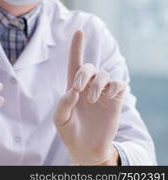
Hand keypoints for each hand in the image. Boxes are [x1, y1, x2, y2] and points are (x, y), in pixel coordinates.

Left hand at [53, 31, 125, 164]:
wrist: (85, 148)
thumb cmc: (70, 131)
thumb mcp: (60, 119)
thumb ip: (63, 103)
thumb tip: (74, 90)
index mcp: (73, 87)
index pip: (75, 63)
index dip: (77, 47)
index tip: (79, 31)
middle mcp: (88, 86)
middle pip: (89, 67)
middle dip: (84, 74)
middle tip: (78, 89)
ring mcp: (102, 92)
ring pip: (104, 75)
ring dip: (97, 84)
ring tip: (91, 99)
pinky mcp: (115, 100)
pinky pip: (119, 85)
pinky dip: (114, 87)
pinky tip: (109, 96)